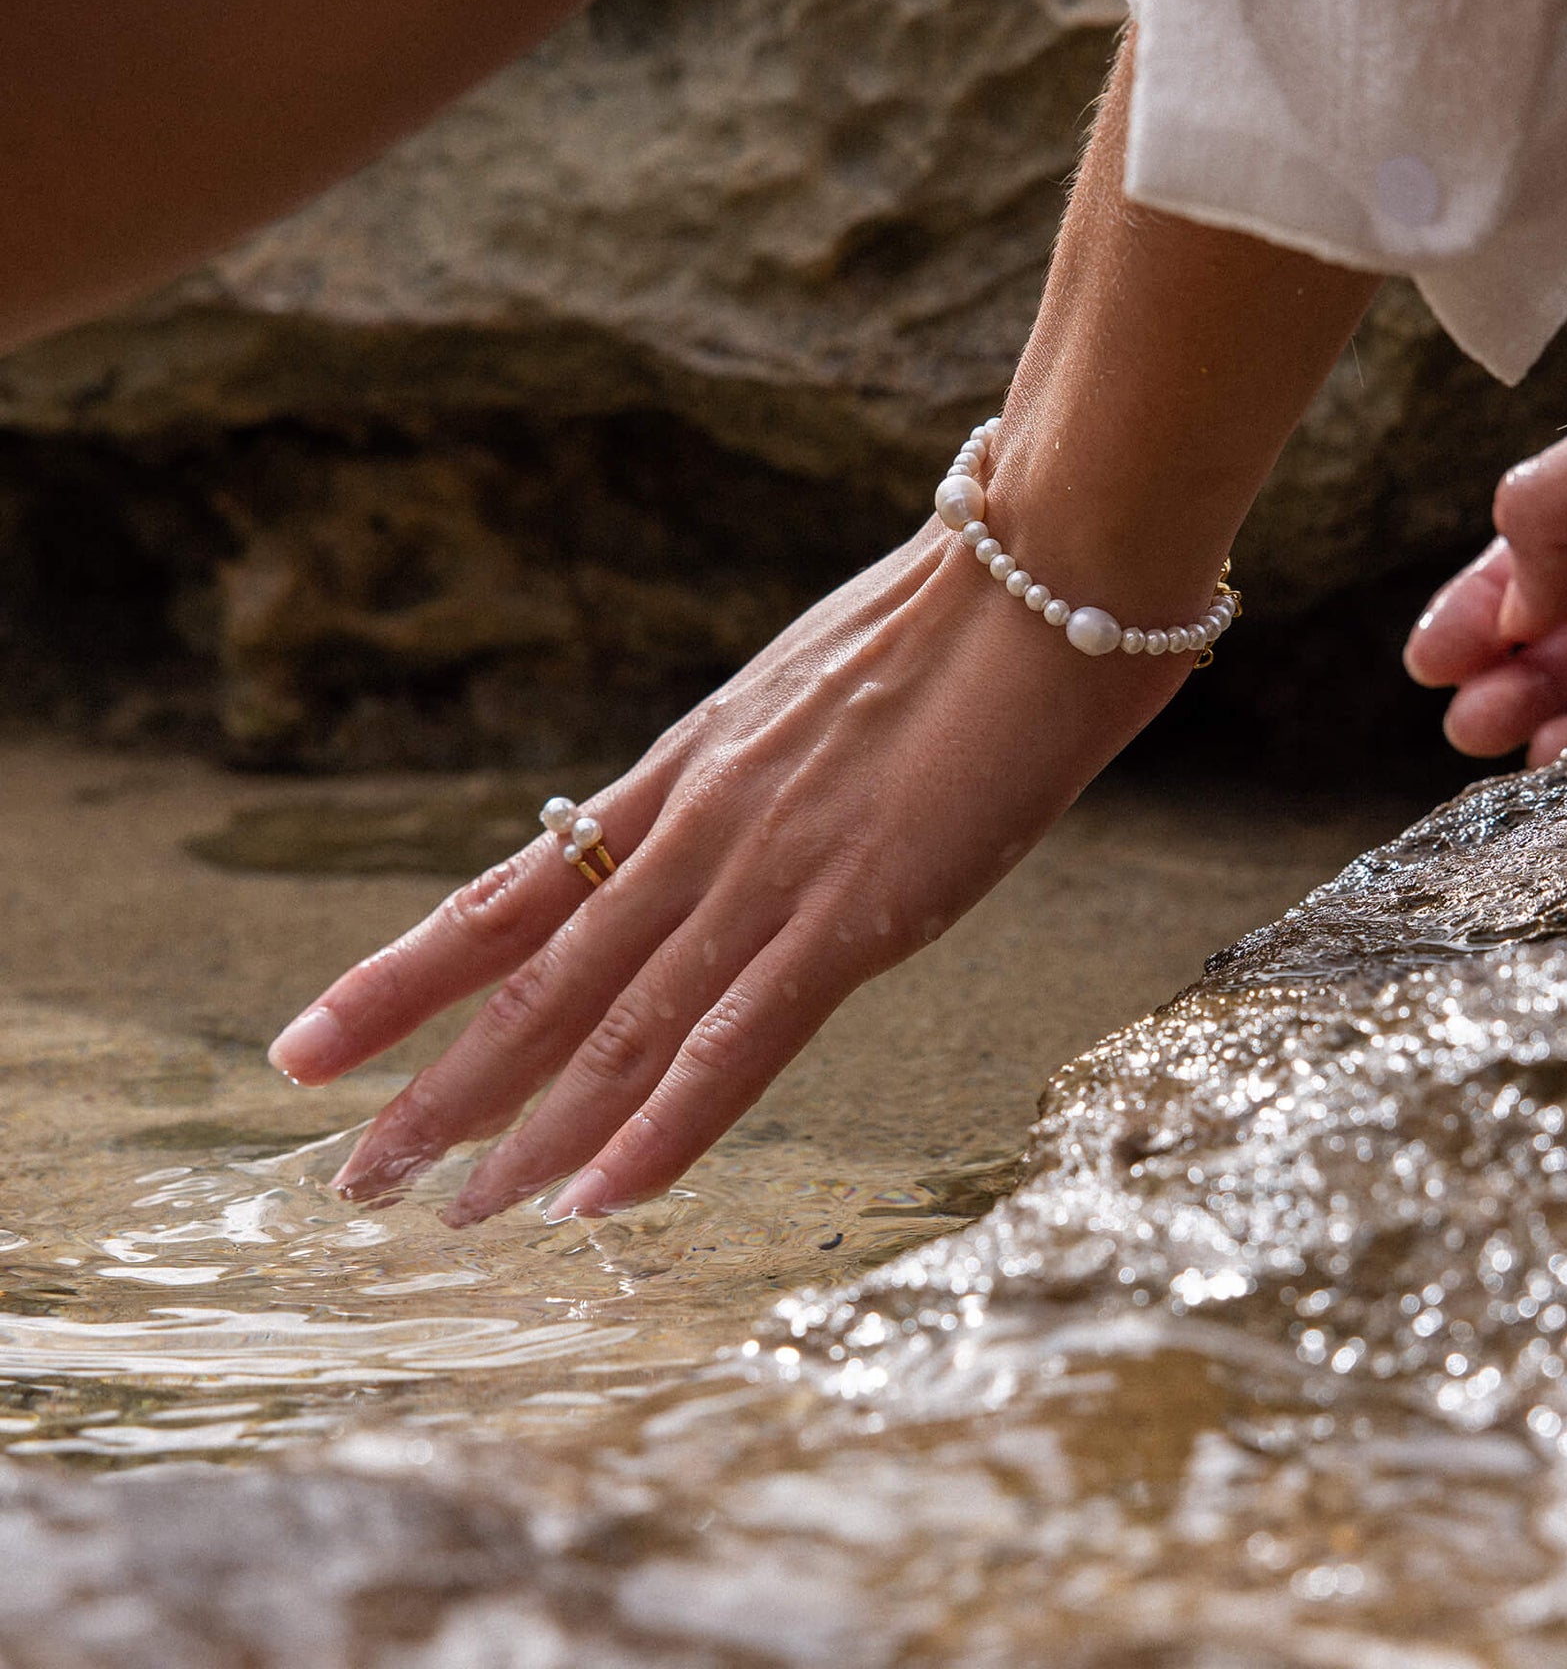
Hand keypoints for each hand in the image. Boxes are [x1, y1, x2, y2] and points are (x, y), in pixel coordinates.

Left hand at [266, 522, 1191, 1222]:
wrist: (1042, 570)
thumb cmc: (956, 620)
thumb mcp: (816, 692)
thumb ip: (766, 773)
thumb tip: (743, 825)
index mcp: (684, 773)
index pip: (513, 895)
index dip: (404, 978)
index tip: (312, 1044)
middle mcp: (696, 828)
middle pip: (537, 977)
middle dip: (435, 1085)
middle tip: (351, 1175)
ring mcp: (768, 870)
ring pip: (616, 1022)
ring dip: (522, 1128)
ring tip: (441, 1209)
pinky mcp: (858, 909)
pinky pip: (742, 1037)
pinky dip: (666, 1124)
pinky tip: (599, 1197)